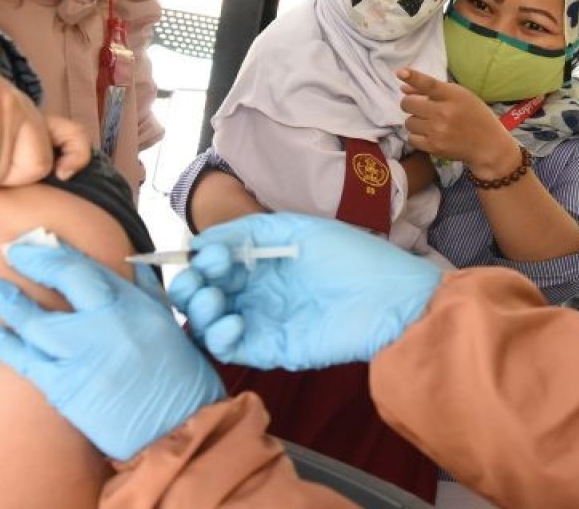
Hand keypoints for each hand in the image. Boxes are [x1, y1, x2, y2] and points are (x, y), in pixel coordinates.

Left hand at [0, 240, 224, 461]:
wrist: (177, 429)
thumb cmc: (180, 379)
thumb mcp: (169, 325)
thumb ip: (147, 291)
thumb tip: (132, 263)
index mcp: (133, 307)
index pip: (88, 268)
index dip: (58, 253)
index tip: (40, 244)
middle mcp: (106, 325)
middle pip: (62, 282)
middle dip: (32, 262)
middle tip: (11, 252)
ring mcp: (82, 356)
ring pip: (36, 321)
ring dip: (8, 302)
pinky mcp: (65, 388)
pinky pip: (27, 361)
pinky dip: (7, 345)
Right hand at [167, 213, 442, 370]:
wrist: (389, 298)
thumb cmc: (351, 257)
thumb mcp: (296, 229)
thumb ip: (247, 233)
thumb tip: (199, 242)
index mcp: (259, 261)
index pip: (211, 262)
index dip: (202, 258)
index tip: (212, 254)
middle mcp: (255, 291)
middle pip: (201, 292)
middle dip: (189, 285)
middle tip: (199, 280)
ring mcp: (260, 321)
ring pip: (207, 322)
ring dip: (199, 311)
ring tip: (214, 300)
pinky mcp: (269, 349)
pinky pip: (228, 348)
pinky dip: (218, 337)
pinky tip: (233, 321)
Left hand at [399, 68, 522, 179]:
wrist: (487, 145)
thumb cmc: (474, 116)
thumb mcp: (460, 96)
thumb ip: (431, 91)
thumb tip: (403, 88)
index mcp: (453, 96)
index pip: (429, 84)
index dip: (413, 77)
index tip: (401, 72)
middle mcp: (444, 112)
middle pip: (408, 104)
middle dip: (411, 104)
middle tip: (422, 108)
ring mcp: (438, 131)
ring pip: (408, 122)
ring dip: (415, 121)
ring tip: (430, 123)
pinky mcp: (434, 146)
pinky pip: (411, 138)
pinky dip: (417, 136)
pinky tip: (430, 134)